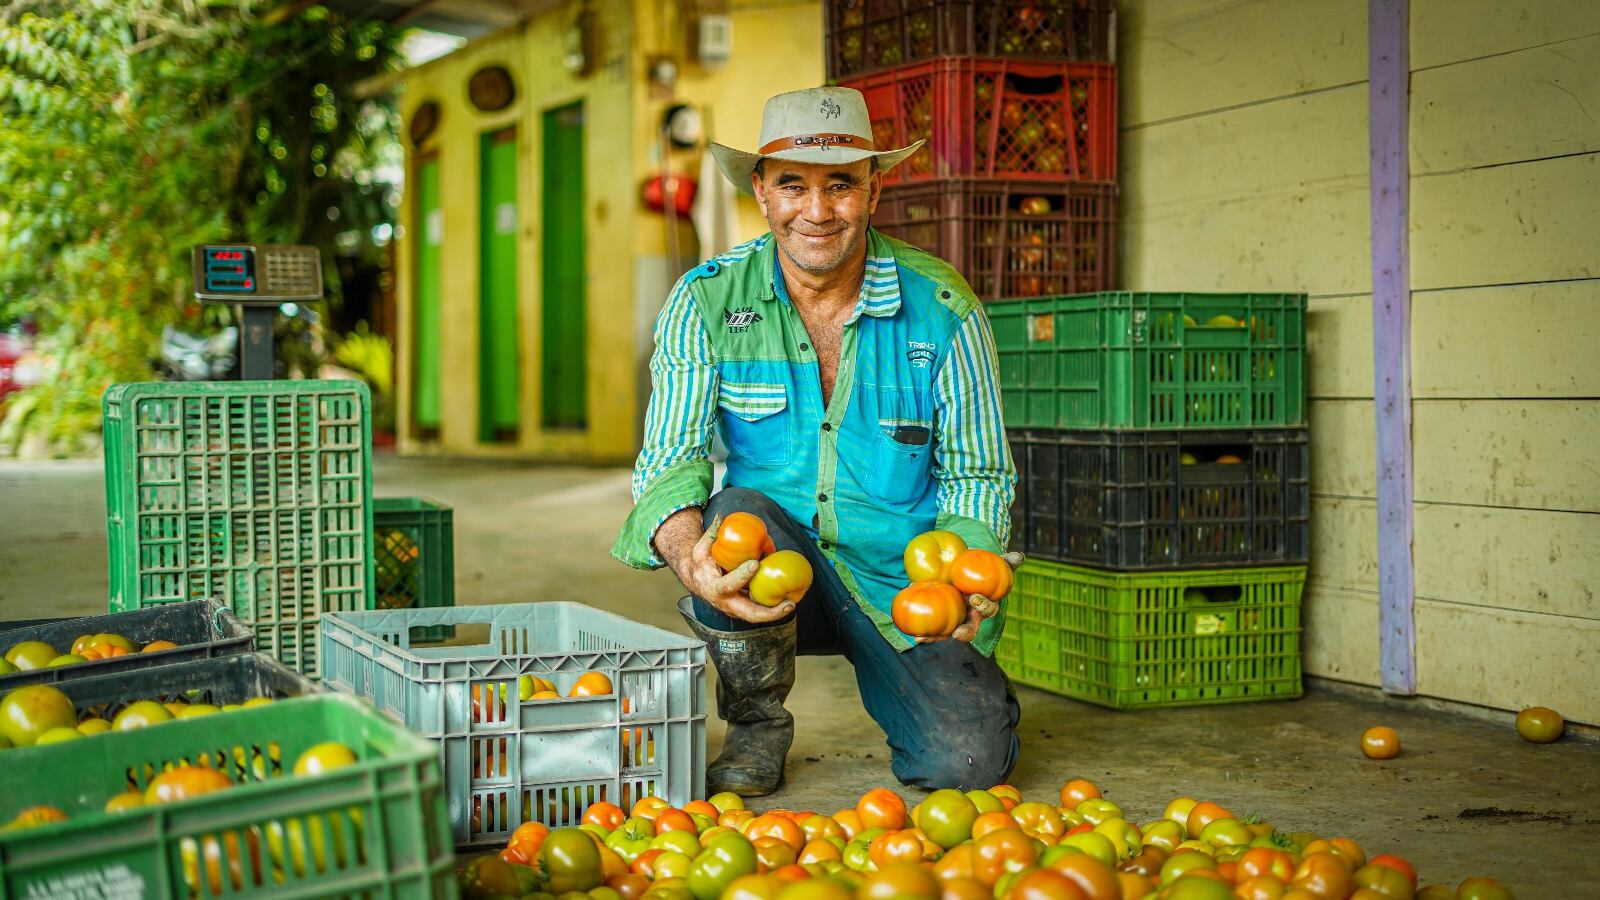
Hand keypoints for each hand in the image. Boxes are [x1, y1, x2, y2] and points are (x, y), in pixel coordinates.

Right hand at [674, 515, 795, 624]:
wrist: (697, 582)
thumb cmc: (700, 564)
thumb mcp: (701, 549)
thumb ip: (711, 534)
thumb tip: (722, 517)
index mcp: (714, 588)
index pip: (728, 585)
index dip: (741, 576)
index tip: (754, 564)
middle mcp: (726, 603)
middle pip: (748, 613)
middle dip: (768, 612)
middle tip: (787, 603)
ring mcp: (736, 609)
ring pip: (756, 616)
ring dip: (775, 612)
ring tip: (791, 604)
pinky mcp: (743, 609)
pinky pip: (759, 610)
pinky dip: (774, 608)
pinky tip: (789, 599)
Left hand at [918, 551, 1023, 643]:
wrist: (958, 569)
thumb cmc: (977, 567)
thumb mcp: (990, 562)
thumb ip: (1004, 561)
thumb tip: (1018, 556)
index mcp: (984, 604)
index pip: (988, 609)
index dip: (984, 606)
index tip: (975, 598)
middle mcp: (970, 616)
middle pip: (970, 629)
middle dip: (965, 632)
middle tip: (958, 631)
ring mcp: (955, 621)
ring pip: (948, 634)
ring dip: (938, 638)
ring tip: (925, 638)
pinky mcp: (941, 622)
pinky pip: (934, 630)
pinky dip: (925, 634)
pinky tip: (915, 637)